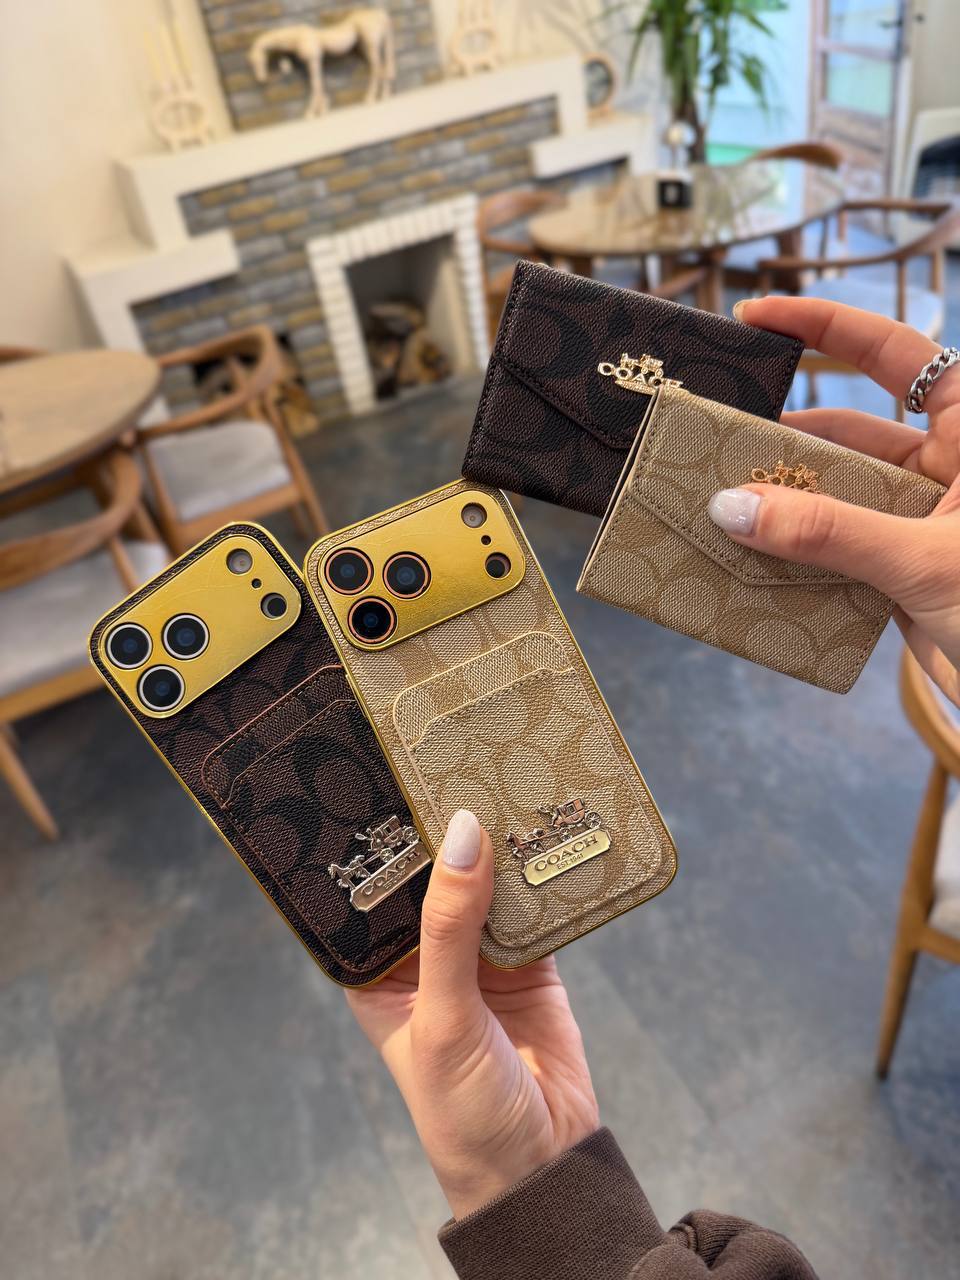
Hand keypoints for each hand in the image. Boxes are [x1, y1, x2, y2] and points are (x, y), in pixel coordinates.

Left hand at [345, 810, 598, 1218]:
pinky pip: (533, 905)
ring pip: (483, 885)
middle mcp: (425, 958)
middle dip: (446, 836)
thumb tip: (462, 835)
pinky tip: (548, 831)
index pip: (371, 893)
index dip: (378, 843)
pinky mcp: (530, 962)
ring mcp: (479, 958)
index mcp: (379, 973)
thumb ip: (450, 927)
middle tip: (456, 759)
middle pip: (433, 881)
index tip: (390, 778)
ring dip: (496, 847)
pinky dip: (542, 875)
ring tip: (504, 779)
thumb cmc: (462, 1112)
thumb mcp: (444, 1017)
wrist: (544, 1169)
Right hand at [706, 296, 959, 703]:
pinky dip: (794, 555)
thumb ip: (829, 533)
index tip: (755, 315)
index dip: (824, 327)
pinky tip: (748, 558)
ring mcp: (919, 521)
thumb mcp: (927, 561)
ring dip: (781, 504)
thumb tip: (733, 507)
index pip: (895, 354)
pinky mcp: (900, 572)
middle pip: (848, 429)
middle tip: (713, 435)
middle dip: (782, 433)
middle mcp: (945, 467)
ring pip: (835, 495)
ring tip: (717, 503)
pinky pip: (835, 550)